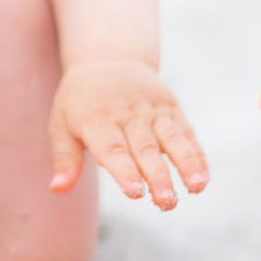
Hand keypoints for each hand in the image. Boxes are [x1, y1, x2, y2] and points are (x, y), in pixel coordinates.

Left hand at [48, 61, 208, 209]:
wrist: (108, 58)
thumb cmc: (79, 101)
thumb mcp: (61, 125)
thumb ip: (64, 159)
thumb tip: (57, 189)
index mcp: (97, 121)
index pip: (112, 150)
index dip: (124, 171)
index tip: (135, 193)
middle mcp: (127, 115)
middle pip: (145, 149)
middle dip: (158, 177)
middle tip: (167, 202)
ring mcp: (152, 111)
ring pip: (172, 139)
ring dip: (185, 164)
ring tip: (195, 188)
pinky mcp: (171, 108)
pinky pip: (186, 133)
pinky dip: (197, 155)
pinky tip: (204, 178)